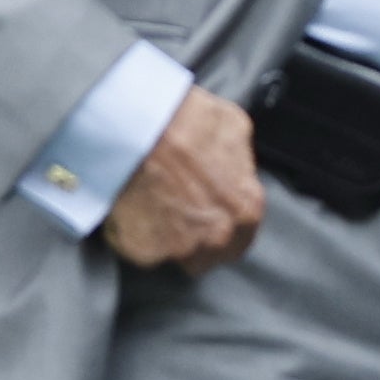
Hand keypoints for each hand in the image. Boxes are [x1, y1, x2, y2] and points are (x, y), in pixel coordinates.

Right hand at [101, 86, 263, 272]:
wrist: (136, 128)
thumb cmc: (186, 120)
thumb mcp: (233, 128)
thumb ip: (239, 160)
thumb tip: (235, 167)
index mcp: (247, 209)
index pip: (242, 238)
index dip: (223, 226)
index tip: (206, 214)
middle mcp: (219, 237)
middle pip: (211, 255)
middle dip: (197, 238)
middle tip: (177, 211)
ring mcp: (181, 250)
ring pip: (178, 258)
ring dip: (167, 241)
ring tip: (153, 208)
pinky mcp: (146, 254)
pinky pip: (142, 252)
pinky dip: (136, 236)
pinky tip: (132, 209)